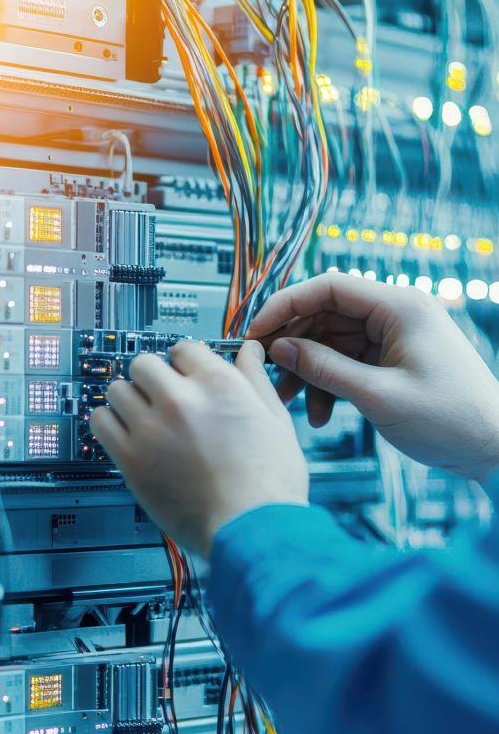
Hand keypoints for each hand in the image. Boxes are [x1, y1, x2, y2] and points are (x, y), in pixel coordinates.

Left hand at [90, 341, 308, 556]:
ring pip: (118, 390)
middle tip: (163, 398)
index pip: (183, 349)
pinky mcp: (131, 460)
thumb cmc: (269, 483)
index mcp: (218, 385)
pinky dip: (109, 424)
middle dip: (153, 377)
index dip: (184, 363)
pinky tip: (127, 434)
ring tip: (145, 418)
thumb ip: (255, 380)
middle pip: (144, 364)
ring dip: (129, 399)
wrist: (252, 527)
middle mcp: (181, 400)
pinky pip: (100, 423)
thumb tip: (250, 352)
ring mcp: (152, 429)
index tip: (184, 377)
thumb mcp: (275, 420)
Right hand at [248, 272, 498, 483]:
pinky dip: (330, 384)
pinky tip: (321, 413)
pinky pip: (348, 362)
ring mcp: (393, 337)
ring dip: (309, 371)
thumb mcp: (377, 395)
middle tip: (267, 370)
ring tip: (290, 402)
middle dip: (294, 344)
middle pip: (326, 314)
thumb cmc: (450, 418)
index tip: (257, 329)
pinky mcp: (392, 360)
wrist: (491, 446)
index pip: (329, 287)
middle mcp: (396, 314)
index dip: (286, 304)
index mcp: (399, 307)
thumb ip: (325, 368)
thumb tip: (281, 348)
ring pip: (333, 342)